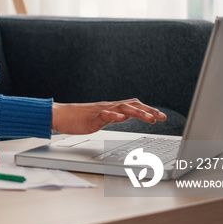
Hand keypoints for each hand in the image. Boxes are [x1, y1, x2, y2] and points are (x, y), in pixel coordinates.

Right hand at [51, 99, 166, 134]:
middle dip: (149, 111)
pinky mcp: (91, 117)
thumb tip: (126, 117)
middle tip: (162, 117)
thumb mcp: (100, 118)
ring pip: (122, 108)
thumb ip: (112, 116)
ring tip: (150, 118)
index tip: (161, 116)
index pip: (133, 106)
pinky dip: (113, 115)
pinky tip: (121, 118)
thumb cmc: (78, 118)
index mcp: (111, 108)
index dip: (148, 110)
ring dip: (138, 113)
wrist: (59, 115)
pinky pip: (104, 114)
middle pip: (132, 105)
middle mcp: (108, 107)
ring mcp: (100, 111)